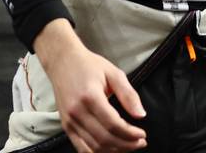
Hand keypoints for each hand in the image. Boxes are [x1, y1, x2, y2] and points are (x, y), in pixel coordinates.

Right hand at [34, 20, 146, 152]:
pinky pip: (81, 147)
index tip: (142, 135)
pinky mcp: (65, 126)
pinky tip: (111, 149)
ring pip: (93, 147)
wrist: (62, 61)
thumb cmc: (89, 65)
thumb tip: (141, 115)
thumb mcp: (113, 73)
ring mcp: (69, 121)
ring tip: (129, 146)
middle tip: (140, 142)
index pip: (113, 124)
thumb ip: (128, 94)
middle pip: (104, 139)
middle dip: (126, 144)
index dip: (130, 134)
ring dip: (114, 151)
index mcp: (90, 97)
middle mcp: (77, 112)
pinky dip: (97, 152)